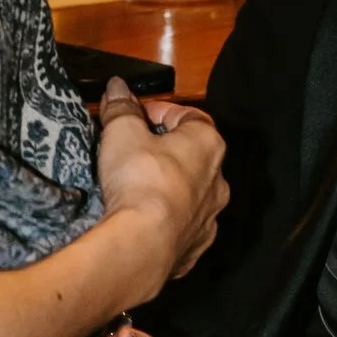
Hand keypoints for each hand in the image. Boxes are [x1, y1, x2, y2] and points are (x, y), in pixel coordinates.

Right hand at [94, 79, 225, 292]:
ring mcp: (209, 217)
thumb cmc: (141, 181)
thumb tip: (118, 89)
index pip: (188, 115)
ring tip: (135, 190)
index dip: (160, 112)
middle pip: (192, 156)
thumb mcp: (122, 132)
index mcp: (208, 144)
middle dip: (164, 152)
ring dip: (168, 189)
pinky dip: (167, 223)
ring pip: (191, 195)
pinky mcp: (195, 247)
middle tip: (134, 152)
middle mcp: (218, 180)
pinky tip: (144, 223)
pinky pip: (183, 229)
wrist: (144, 244)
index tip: (136, 115)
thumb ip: (122, 107)